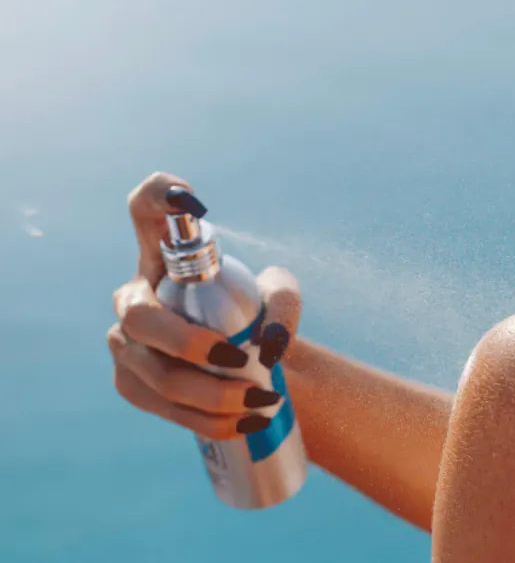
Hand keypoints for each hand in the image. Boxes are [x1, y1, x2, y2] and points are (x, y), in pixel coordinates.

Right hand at [107, 172, 301, 439]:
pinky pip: (162, 407)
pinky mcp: (130, 384)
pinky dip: (208, 420)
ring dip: (212, 395)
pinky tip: (245, 423)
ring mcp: (124, 343)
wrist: (247, 366)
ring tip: (263, 402)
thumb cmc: (256, 317)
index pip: (145, 208)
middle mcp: (134, 294)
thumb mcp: (278, 296)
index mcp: (163, 256)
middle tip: (246, 363)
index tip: (193, 203)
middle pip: (141, 317)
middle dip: (192, 345)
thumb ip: (283, 300)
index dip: (159, 197)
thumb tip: (267, 345)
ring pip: (155, 373)